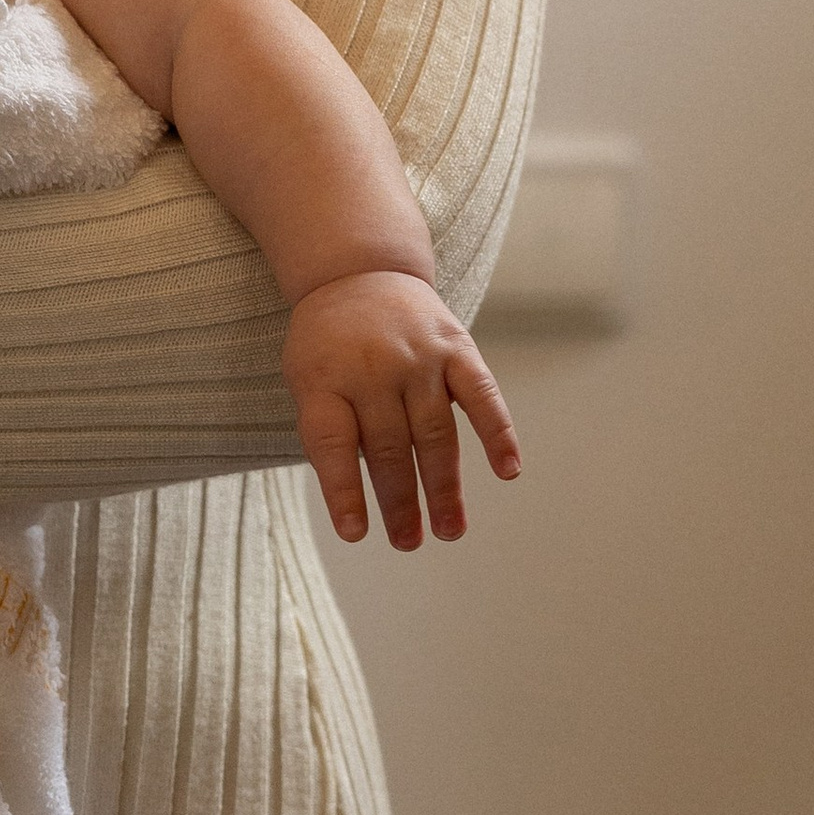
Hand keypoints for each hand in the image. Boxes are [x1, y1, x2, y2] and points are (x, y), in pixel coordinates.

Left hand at [284, 269, 519, 548]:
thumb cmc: (327, 343)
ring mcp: (418, 358)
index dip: (344, 492)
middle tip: (409, 543)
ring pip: (434, 433)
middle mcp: (372, 369)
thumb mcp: (305, 379)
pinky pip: (481, 395)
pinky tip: (509, 471)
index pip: (332, 445)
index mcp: (324, 380)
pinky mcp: (455, 347)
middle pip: (387, 447)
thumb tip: (361, 498)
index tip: (356, 534)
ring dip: (444, 487)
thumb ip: (328, 428)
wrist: (356, 271)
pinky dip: (498, 433)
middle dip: (400, 503)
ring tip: (449, 530)